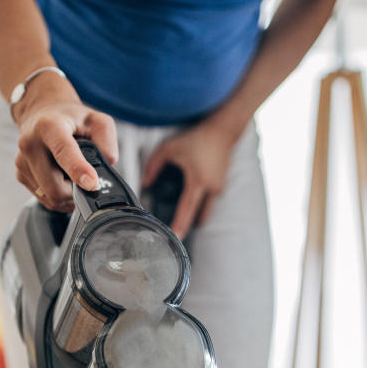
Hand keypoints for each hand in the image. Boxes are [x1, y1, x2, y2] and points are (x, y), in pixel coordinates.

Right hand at [14, 74, 117, 211]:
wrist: (42, 113)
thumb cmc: (71, 118)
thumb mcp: (97, 120)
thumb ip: (107, 141)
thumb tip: (107, 166)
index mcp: (49, 126)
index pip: (63, 151)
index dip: (78, 170)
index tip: (91, 183)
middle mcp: (30, 143)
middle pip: (55, 187)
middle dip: (75, 192)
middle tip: (86, 181)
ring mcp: (21, 161)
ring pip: (50, 197)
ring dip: (67, 195)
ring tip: (72, 176)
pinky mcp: (20, 174)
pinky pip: (43, 198)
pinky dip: (57, 194)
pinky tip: (61, 178)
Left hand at [141, 120, 238, 238]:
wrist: (222, 131)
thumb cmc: (197, 138)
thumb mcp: (170, 148)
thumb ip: (154, 165)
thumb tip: (145, 183)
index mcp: (198, 181)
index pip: (187, 209)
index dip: (180, 224)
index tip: (176, 236)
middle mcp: (211, 188)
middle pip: (199, 215)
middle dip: (189, 226)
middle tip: (178, 235)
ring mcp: (219, 188)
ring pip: (206, 210)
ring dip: (196, 216)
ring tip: (184, 223)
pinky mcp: (222, 185)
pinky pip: (210, 202)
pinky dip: (201, 206)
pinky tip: (193, 206)